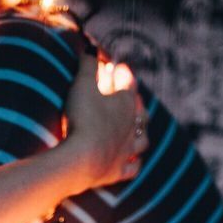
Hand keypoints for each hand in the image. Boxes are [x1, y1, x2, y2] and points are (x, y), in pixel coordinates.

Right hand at [62, 54, 148, 187]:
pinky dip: (134, 163)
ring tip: (136, 131)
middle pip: (142, 113)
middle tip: (131, 100)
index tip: (117, 67)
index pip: (129, 83)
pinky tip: (132, 161)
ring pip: (143, 141)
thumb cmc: (82, 118)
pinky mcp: (119, 172)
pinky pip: (133, 167)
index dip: (123, 74)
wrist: (80, 159)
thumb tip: (90, 50)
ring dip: (140, 134)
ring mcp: (128, 151)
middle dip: (136, 105)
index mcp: (126, 103)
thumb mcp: (81, 85)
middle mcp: (133, 127)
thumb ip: (87, 65)